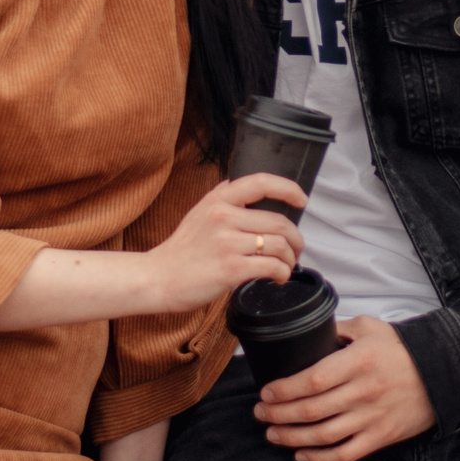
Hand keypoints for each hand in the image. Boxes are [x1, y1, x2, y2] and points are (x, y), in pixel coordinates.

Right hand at [142, 174, 307, 310]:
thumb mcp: (198, 213)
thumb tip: (246, 188)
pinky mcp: (231, 268)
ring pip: (279, 245)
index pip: (260, 182)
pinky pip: (271, 266)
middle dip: (296, 239)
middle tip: (296, 249)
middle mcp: (223, 216)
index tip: (302, 199)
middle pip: (279, 222)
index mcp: (218, 199)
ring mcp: (227, 242)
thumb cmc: (181, 250)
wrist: (158, 278)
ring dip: (290, 259)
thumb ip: (222, 200)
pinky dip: (282, 273)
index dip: (288, 188)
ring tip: (286, 266)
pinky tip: (278, 278)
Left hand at [252, 316, 435, 460]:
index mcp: (359, 362)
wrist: (444, 374)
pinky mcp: (381, 437)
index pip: (312, 380)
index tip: (266, 393)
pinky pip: (344, 454)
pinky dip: (319, 459)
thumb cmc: (402, 350)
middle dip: (278, 415)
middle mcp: (364, 391)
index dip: (284, 390)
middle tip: (261, 413)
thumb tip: (308, 334)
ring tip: (272, 434)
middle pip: (311, 410)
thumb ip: (338, 329)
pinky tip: (300, 455)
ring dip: (291, 437)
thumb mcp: (371, 328)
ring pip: (322, 435)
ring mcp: (372, 417)